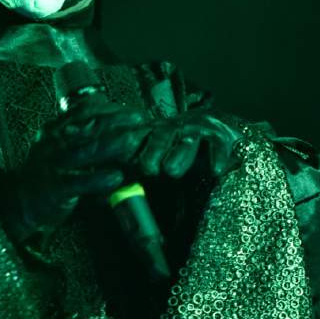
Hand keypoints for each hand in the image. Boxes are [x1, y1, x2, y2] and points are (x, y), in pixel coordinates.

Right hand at [0, 99, 145, 241]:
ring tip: (133, 140)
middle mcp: (54, 143)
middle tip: (139, 118)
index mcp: (55, 130)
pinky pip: (80, 182)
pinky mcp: (56, 188)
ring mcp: (54, 165)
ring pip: (86, 151)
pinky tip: (116, 177)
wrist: (19, 201)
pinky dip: (99, 179)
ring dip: (112, 144)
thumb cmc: (48, 173)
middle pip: (89, 127)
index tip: (130, 109)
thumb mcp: (59, 147)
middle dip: (117, 121)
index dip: (109, 109)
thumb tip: (114, 122)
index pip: (84, 111)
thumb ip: (81, 135)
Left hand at [60, 99, 243, 180]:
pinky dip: (218, 156)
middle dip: (153, 150)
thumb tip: (97, 190)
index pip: (138, 136)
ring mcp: (199, 129)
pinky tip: (215, 171)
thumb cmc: (176, 157)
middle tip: (146, 168)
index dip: (128, 147)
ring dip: (179, 154)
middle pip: (162, 135)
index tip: (117, 163)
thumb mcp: (151, 162)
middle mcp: (175, 128)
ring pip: (188, 139)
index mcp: (153, 133)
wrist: (217, 135)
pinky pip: (219, 145)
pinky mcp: (222, 136)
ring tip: (170, 171)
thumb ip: (129, 173)